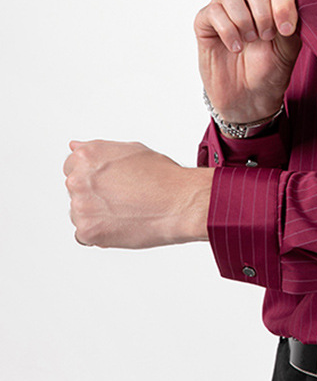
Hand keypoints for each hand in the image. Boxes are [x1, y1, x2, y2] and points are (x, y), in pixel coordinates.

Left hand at [64, 140, 211, 247]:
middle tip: (123, 196)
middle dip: (94, 193)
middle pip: (75, 189)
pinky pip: (84, 235)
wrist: (180, 203)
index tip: (108, 180)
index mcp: (87, 156)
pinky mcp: (87, 231)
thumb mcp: (132, 150)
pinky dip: (100, 233)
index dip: (93, 174)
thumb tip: (75, 146)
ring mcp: (81, 206)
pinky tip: (123, 223)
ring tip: (127, 210)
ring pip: (79, 213)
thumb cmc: (163, 177)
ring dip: (96, 214)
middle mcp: (79, 179)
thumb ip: (98, 149)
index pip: (72, 165)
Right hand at [194, 0, 301, 124]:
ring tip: (250, 40)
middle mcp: (248, 0)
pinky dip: (227, 30)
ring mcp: (225, 9)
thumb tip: (287, 8)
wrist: (248, 98)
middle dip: (262, 8)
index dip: (282, 1)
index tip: (286, 29)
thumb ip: (290, 25)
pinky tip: (235, 47)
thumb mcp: (288, 50)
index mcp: (271, 2)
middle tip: (267, 35)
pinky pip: (212, 10)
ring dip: (242, 16)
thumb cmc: (269, 71)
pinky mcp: (205, 23)